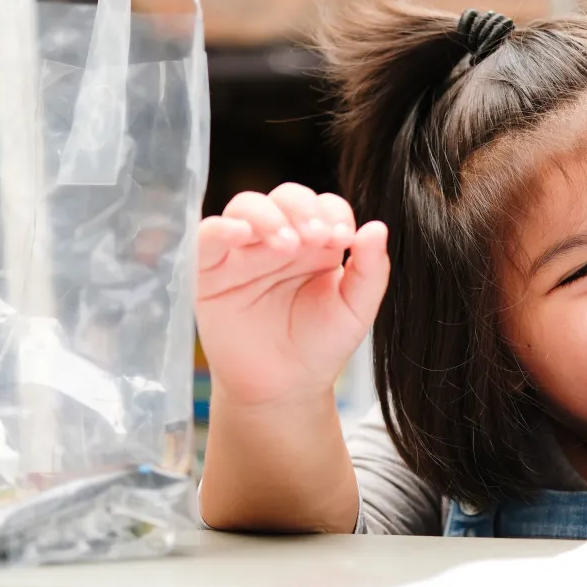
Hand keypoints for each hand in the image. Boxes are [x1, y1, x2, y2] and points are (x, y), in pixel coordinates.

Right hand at [195, 183, 388, 407]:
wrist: (284, 389)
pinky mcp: (211, 270)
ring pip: (247, 207)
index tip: (344, 238)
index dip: (334, 213)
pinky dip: (221, 227)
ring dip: (268, 216)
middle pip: (286, 197)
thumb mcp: (355, 310)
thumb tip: (377, 227)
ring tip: (287, 243)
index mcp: (317, 244)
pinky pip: (208, 235)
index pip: (325, 206)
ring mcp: (244, 252)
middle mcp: (280, 240)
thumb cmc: (320, 347)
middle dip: (304, 209)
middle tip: (317, 237)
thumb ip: (371, 270)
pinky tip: (241, 234)